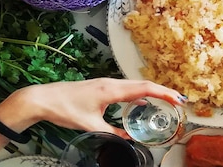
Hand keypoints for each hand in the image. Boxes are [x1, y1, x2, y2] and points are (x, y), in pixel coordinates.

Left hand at [9, 78, 184, 137]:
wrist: (43, 98)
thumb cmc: (64, 108)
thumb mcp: (89, 125)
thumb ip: (111, 133)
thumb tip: (128, 139)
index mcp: (112, 90)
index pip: (145, 89)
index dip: (164, 93)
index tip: (178, 99)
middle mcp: (112, 83)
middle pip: (144, 84)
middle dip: (163, 92)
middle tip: (179, 101)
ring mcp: (107, 83)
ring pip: (136, 85)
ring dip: (152, 92)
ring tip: (166, 101)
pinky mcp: (102, 87)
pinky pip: (127, 89)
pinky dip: (139, 94)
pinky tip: (141, 103)